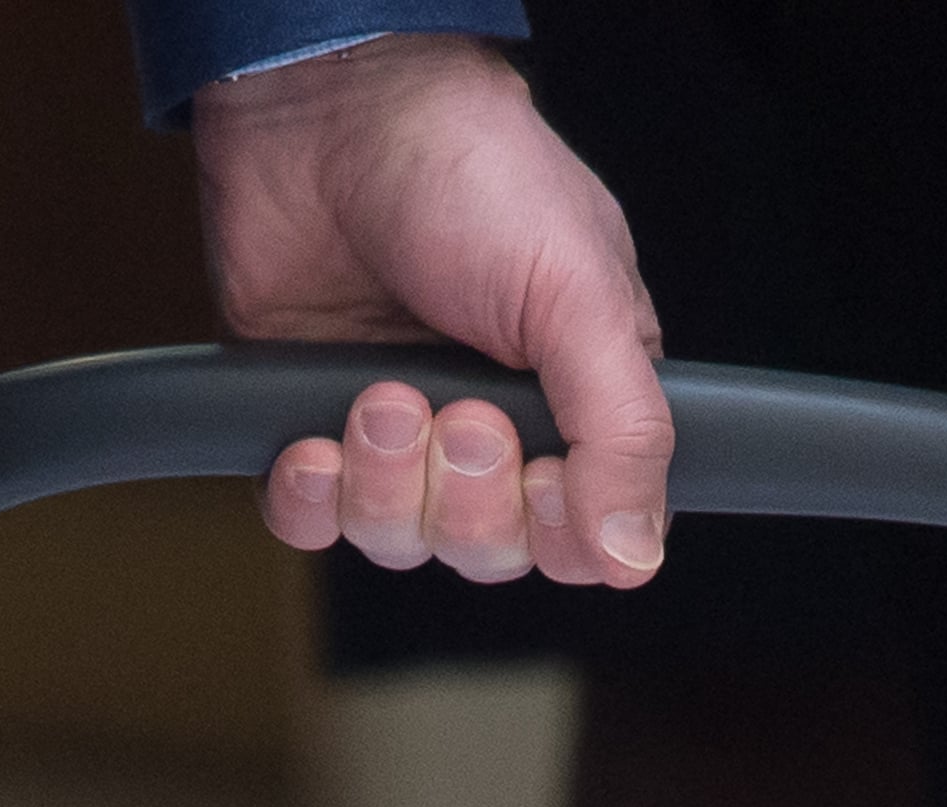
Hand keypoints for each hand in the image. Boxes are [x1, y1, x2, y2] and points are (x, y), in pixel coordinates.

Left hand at [192, 37, 670, 587]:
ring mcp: (400, 437)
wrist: (335, 110)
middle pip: (490, 553)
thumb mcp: (581, 296)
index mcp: (578, 407)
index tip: (541, 472)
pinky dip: (312, 499)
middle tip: (458, 410)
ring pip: (400, 543)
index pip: (584, 543)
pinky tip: (316, 440)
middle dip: (466, 495)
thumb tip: (634, 557)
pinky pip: (312, 526)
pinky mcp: (313, 428)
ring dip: (386, 480)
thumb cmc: (472, 172)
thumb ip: (623, 432)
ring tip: (379, 391)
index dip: (558, 533)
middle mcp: (492, 435)